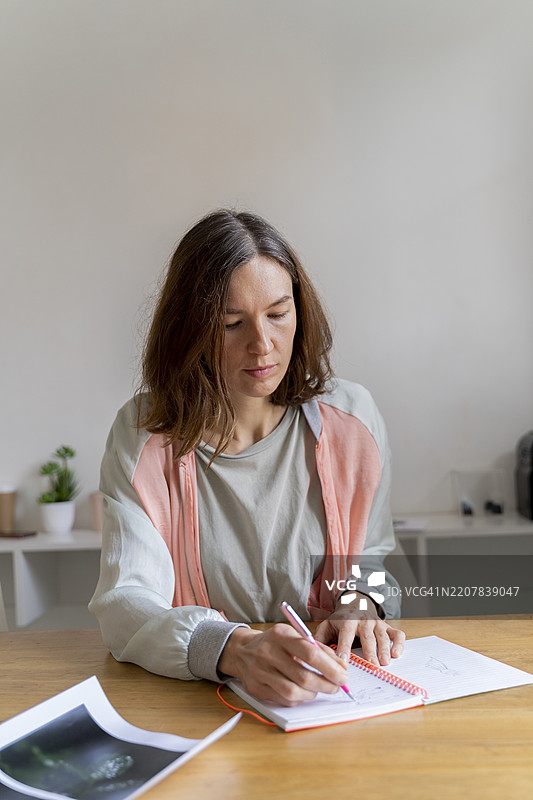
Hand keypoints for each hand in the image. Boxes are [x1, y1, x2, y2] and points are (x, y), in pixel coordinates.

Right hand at [217, 623, 348, 706]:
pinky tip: (302, 691)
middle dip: (325, 685)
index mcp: (280, 635)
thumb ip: (318, 649)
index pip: (310, 653)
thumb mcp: (295, 636)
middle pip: (303, 676)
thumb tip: (341, 667)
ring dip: (313, 693)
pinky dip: (299, 698)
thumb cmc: (275, 643)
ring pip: (294, 692)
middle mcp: (267, 652)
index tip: (343, 676)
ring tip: (319, 688)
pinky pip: (284, 700)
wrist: (242, 651)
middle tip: (336, 686)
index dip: (330, 668)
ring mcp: (260, 672)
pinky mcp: (256, 688)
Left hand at [314, 593, 404, 665]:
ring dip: (384, 650)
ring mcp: (377, 624)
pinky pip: (397, 634)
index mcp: (347, 621)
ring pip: (383, 636)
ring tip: (384, 663)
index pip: (346, 634)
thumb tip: (311, 654)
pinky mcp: (387, 627)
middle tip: (372, 666)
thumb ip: (320, 639)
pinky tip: (396, 654)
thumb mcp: (327, 625)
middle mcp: (363, 622)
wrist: (356, 602)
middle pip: (367, 636)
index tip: (344, 661)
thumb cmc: (340, 620)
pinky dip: (399, 644)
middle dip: (370, 651)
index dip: (344, 647)